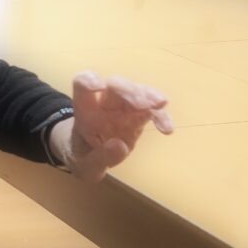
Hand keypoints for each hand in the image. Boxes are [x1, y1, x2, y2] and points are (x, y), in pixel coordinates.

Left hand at [51, 71, 173, 182]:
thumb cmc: (81, 158)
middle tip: (142, 104)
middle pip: (115, 86)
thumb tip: (119, 145)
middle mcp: (103, 105)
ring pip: (136, 92)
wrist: (88, 159)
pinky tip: (166, 129)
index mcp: (84, 111)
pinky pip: (152, 110)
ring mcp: (122, 109)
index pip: (82, 85)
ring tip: (160, 104)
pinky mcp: (138, 116)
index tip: (98, 86)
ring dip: (148, 95)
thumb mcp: (84, 167)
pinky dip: (160, 116)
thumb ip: (98, 159)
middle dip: (128, 90)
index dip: (88, 80)